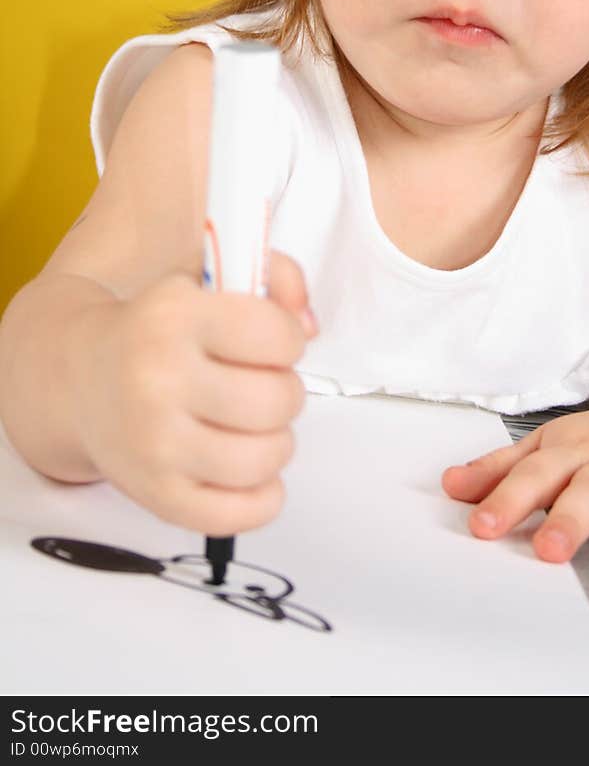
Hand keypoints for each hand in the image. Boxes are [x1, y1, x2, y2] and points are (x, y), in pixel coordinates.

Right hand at [68, 250, 315, 535]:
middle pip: (276, 400)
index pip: (276, 335)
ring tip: (255, 426)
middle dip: (286, 392)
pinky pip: (235, 514)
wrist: (79, 377)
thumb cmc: (159, 329)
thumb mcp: (209, 274)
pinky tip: (250, 472)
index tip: (274, 342)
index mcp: (174, 316)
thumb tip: (309, 326)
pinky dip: (261, 498)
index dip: (290, 339)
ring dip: (277, 442)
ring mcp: (154, 443)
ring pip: (264, 458)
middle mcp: (158, 379)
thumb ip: (277, 277)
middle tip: (263, 386)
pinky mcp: (155, 494)